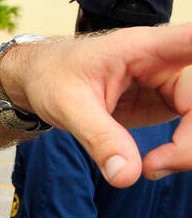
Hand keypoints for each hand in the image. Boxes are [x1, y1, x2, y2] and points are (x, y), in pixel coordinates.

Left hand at [12, 25, 191, 185]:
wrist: (40, 81)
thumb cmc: (51, 78)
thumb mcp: (66, 106)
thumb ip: (98, 138)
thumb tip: (127, 176)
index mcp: (145, 48)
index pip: (189, 40)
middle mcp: (169, 62)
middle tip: (157, 166)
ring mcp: (174, 84)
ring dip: (189, 150)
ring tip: (150, 168)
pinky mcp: (172, 103)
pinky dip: (185, 151)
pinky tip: (158, 164)